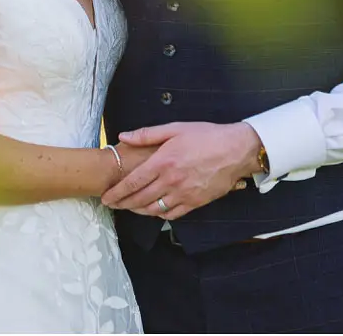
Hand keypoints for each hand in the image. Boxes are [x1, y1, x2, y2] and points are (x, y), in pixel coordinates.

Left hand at [100, 122, 262, 219]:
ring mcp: (184, 194)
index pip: (133, 182)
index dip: (117, 192)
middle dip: (123, 204)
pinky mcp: (196, 202)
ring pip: (154, 209)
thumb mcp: (175, 128)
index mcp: (163, 161)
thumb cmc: (206, 136)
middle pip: (140, 199)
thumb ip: (147, 134)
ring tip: (129, 208)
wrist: (236, 150)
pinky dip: (159, 214)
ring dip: (139, 210)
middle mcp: (171, 180)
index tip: (106, 197)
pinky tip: (154, 210)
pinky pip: (172, 214)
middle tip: (112, 205)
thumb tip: (124, 137)